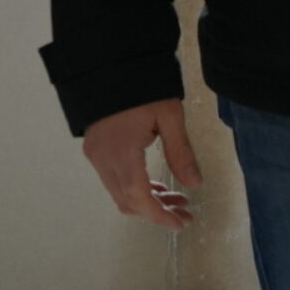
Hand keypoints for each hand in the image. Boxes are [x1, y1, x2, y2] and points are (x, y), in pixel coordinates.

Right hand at [80, 99, 200, 228]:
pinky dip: (135, 187)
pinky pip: (114, 180)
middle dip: (156, 210)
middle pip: (127, 200)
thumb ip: (181, 152)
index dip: (159, 215)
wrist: (110, 65)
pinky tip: (156, 185)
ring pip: (119, 192)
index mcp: (122, 152)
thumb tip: (194, 185)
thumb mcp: (170, 116)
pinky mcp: (95, 150)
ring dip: (146, 200)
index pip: (138, 197)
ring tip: (177, 200)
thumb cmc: (145, 86)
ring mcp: (95, 155)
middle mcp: (103, 159)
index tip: (180, 224)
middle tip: (186, 211)